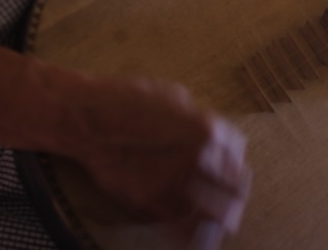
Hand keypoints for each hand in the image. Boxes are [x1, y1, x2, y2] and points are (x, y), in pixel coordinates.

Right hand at [67, 75, 250, 246]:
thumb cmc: (129, 99)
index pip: (238, 155)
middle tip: (233, 200)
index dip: (236, 164)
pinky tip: (194, 232)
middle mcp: (198, 158)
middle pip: (234, 190)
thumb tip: (212, 136)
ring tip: (219, 220)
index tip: (234, 171)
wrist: (89, 119)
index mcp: (207, 129)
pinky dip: (191, 231)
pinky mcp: (150, 201)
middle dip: (235, 196)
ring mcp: (174, 182)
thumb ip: (200, 119)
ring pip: (213, 214)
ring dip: (218, 217)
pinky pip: (182, 226)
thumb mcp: (176, 95)